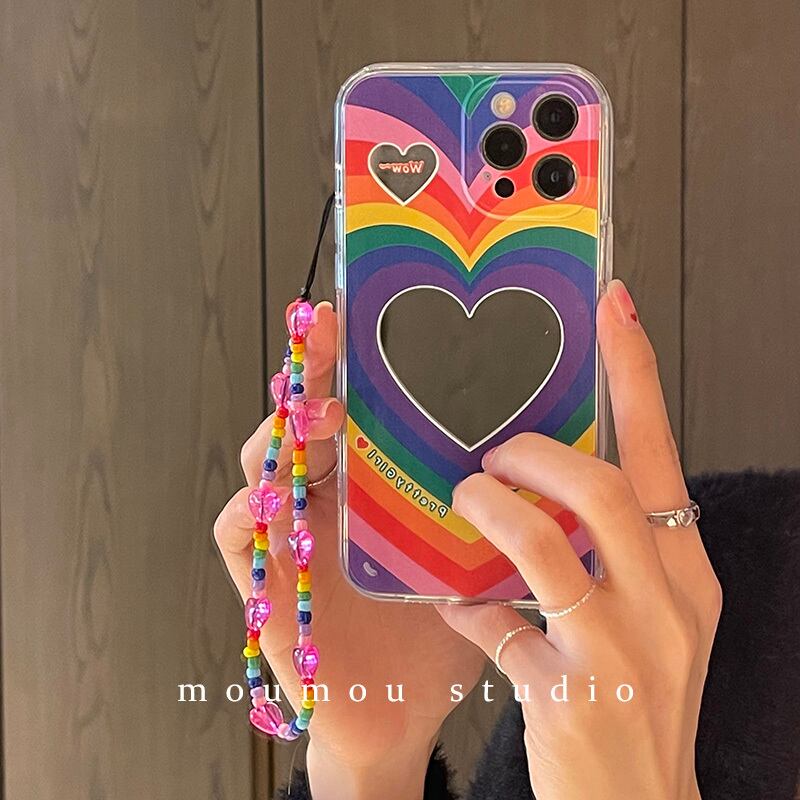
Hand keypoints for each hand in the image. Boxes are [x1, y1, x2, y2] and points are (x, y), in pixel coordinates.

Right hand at [214, 301, 483, 799]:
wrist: (401, 712)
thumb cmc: (440, 633)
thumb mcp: (473, 556)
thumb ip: (498, 506)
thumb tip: (556, 442)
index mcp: (375, 486)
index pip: (358, 411)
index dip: (351, 363)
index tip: (361, 314)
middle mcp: (330, 500)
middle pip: (308, 422)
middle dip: (310, 371)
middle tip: (325, 328)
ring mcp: (294, 537)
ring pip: (267, 465)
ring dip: (283, 433)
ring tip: (317, 413)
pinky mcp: (270, 584)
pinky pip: (241, 537)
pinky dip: (248, 511)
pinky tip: (268, 495)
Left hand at [439, 280, 721, 799]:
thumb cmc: (638, 701)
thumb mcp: (649, 619)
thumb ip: (613, 554)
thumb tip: (542, 492)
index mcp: (687, 572)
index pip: (659, 455)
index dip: (636, 375)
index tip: (613, 309)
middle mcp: (667, 602)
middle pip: (602, 487)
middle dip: (538, 455)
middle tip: (499, 453)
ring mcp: (622, 651)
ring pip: (544, 545)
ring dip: (492, 513)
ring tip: (466, 501)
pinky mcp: (570, 695)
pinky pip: (497, 627)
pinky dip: (468, 608)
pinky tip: (453, 604)